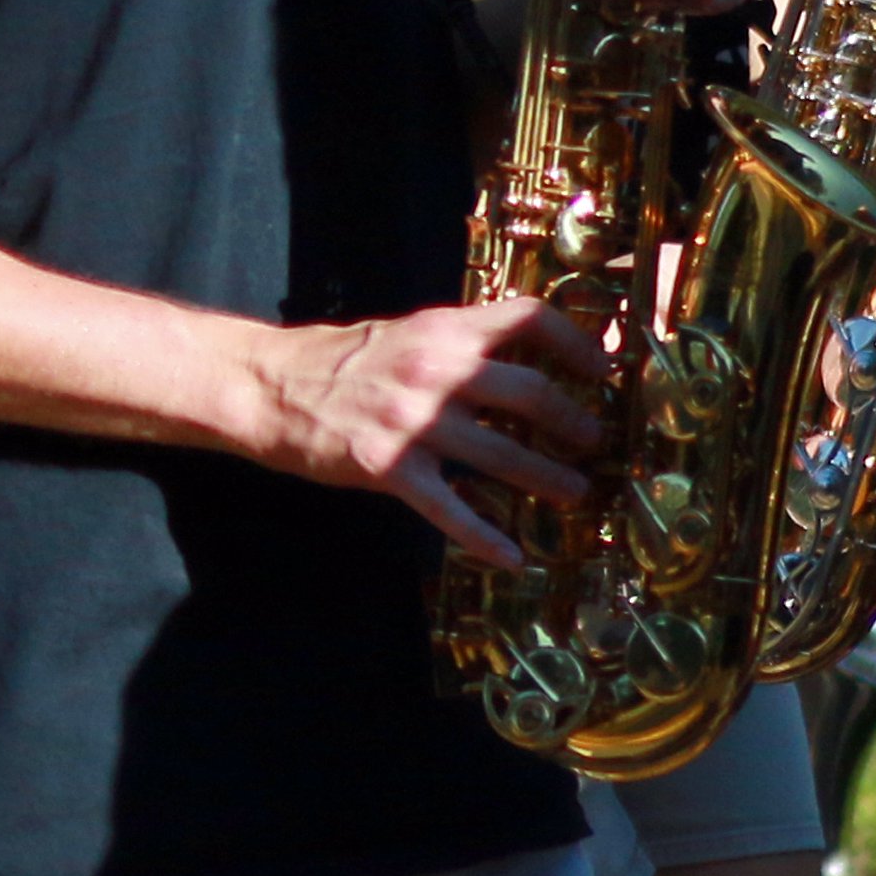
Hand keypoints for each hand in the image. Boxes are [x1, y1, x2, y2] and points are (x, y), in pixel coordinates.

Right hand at [250, 296, 609, 563]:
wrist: (271, 388)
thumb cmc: (342, 360)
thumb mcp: (407, 333)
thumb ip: (461, 343)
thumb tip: (523, 360)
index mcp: (444, 328)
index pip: (527, 318)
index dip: (575, 343)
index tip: (604, 369)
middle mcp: (436, 369)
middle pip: (530, 392)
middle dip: (572, 422)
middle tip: (594, 443)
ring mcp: (414, 422)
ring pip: (502, 454)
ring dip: (547, 478)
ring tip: (575, 493)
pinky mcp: (389, 468)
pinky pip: (452, 509)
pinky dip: (487, 536)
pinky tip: (512, 556)